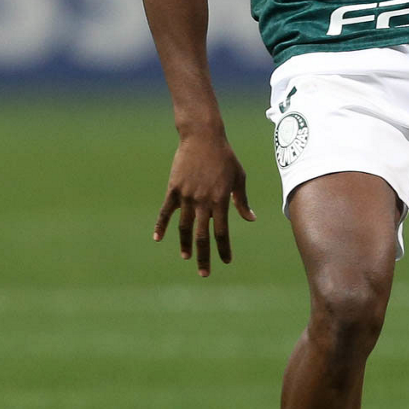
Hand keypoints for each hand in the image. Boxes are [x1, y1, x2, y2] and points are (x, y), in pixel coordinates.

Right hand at [153, 133, 254, 276]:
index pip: (222, 231)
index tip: (226, 261)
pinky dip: (161, 226)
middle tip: (204, 272)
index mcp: (221, 200)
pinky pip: (165, 211)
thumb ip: (242, 201)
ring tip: (186, 257)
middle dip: (203, 256)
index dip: (224, 248)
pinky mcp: (174, 189)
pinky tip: (158, 239)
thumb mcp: (239, 177)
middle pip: (202, 236)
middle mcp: (203, 201)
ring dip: (185, 244)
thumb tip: (250, 219)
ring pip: (184, 227)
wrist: (202, 136)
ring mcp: (187, 196)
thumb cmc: (225, 156)